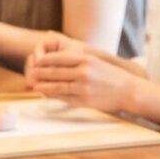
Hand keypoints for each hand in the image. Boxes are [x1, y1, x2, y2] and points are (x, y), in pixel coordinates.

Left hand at [25, 41, 139, 111]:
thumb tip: (57, 62)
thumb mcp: (96, 62)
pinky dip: (53, 96)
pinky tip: (47, 94)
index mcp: (86, 59)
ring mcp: (83, 87)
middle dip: (40, 73)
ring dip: (43, 86)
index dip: (45, 60)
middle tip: (31, 73)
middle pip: (55, 72)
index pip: (59, 58)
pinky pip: (64, 97)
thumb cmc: (111, 75)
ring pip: (57, 86)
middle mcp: (83, 72)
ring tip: (34, 85)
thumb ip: (78, 61)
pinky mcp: (83, 100)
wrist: (128, 90)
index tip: (37, 60)